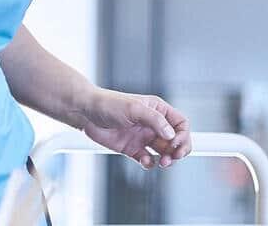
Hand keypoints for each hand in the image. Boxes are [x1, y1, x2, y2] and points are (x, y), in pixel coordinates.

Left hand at [77, 89, 191, 169]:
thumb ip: (155, 120)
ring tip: (163, 162)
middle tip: (173, 157)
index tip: (175, 143)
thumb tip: (171, 134)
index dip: (182, 135)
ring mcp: (143, 137)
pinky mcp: (132, 149)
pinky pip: (147, 159)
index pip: (181, 124)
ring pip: (164, 152)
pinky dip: (149, 163)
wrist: (85, 113)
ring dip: (167, 159)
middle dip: (178, 150)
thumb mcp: (134, 108)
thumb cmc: (108, 104)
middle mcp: (152, 125)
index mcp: (157, 111)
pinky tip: (145, 160)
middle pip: (176, 141)